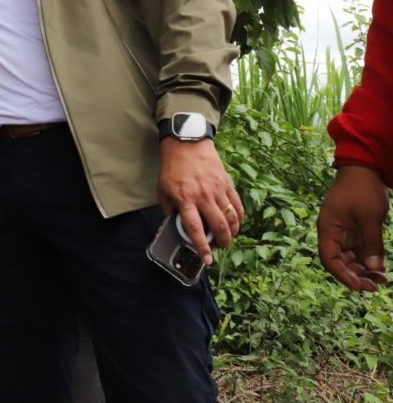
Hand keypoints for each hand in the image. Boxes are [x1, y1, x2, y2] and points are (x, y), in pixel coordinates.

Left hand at [157, 138, 244, 263]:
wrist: (186, 144)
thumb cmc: (172, 168)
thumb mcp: (162, 190)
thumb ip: (169, 208)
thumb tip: (174, 224)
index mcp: (185, 200)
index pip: (195, 228)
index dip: (201, 246)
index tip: (206, 259)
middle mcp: (203, 196)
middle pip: (218, 225)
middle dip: (222, 241)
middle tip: (221, 247)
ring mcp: (217, 190)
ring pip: (231, 217)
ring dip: (233, 231)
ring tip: (229, 237)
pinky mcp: (227, 183)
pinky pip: (237, 204)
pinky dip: (239, 216)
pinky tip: (237, 221)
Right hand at [318, 164, 388, 291]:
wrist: (364, 167)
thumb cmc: (363, 189)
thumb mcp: (370, 217)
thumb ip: (372, 244)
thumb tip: (375, 269)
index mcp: (328, 228)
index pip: (329, 258)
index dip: (342, 275)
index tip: (360, 287)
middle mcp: (332, 232)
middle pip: (339, 261)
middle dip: (356, 275)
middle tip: (375, 286)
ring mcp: (343, 231)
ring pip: (349, 258)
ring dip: (363, 270)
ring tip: (381, 280)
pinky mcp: (353, 230)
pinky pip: (357, 250)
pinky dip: (367, 260)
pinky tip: (380, 269)